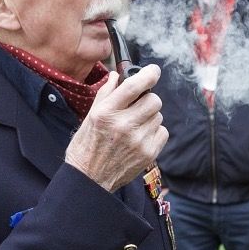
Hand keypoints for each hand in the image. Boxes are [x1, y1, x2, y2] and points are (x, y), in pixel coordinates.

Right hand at [65, 65, 167, 192]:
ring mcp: (138, 140)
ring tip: (134, 126)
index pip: (134, 86)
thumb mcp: (89, 116)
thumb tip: (117, 75)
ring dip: (149, 117)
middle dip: (147, 99)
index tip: (153, 71)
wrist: (89, 178)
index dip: (148, 74)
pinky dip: (154, 132)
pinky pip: (162, 132)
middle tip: (137, 106)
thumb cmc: (86, 146)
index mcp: (106, 113)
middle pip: (153, 100)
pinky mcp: (148, 153)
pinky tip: (139, 137)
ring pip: (158, 116)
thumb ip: (105, 94)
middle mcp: (123, 125)